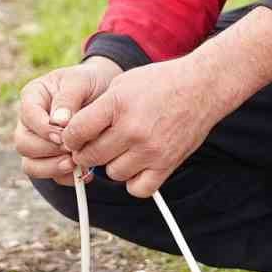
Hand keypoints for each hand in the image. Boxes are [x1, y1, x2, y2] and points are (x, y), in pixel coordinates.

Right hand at [14, 56, 121, 184]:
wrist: (107, 94)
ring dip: (52, 167)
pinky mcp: (51, 159)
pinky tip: (84, 172)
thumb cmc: (90, 83)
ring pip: (30, 164)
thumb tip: (58, 122)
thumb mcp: (81, 81)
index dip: (43, 129)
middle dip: (48, 150)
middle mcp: (30, 122)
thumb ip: (68, 98)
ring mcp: (38, 142)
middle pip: (23, 144)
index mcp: (33, 97)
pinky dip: (65, 177)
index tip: (63, 135)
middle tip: (73, 149)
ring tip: (75, 163)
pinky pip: (49, 176)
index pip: (28, 116)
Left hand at [61, 55, 230, 198]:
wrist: (202, 86)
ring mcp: (150, 150)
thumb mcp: (122, 84)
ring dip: (112, 164)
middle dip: (87, 151)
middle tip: (94, 144)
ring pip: (112, 174)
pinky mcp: (167, 164)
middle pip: (91, 156)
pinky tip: (136, 164)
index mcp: (117, 105)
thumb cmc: (159, 82)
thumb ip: (97, 109)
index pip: (76, 132)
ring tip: (122, 149)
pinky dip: (133, 180)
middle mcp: (132, 129)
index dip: (69, 137)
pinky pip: (137, 188)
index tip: (74, 137)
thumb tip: (73, 134)